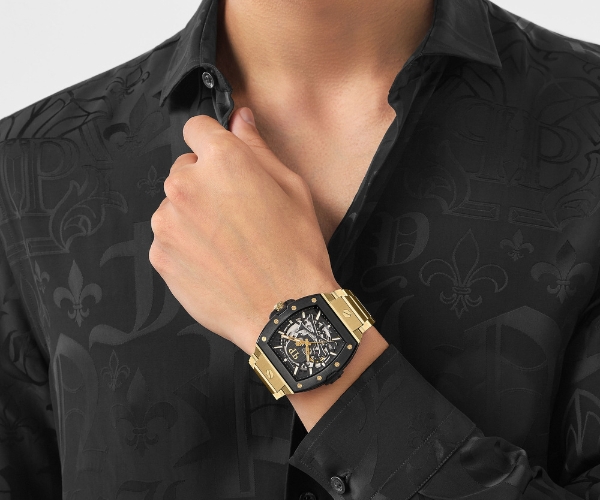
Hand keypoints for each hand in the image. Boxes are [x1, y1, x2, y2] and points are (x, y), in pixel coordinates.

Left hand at [149, 107, 339, 354]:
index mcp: (222, 160)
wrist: (285, 311)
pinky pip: (167, 238)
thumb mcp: (291, 188)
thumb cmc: (296, 250)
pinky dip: (185, 246)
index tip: (223, 161)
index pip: (197, 128)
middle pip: (184, 169)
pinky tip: (215, 262)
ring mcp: (167, 223)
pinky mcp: (159, 255)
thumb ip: (257, 147)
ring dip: (193, 216)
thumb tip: (239, 117)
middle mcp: (185, 185)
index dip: (213, 143)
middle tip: (236, 212)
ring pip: (174, 205)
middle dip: (205, 183)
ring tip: (227, 243)